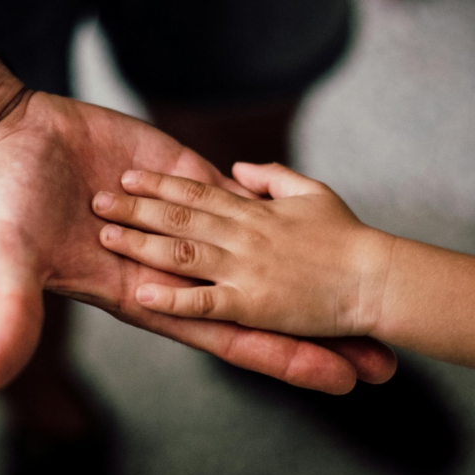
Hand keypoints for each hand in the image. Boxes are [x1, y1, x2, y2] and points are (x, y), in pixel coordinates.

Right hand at [0, 94, 396, 394]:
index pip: (229, 336)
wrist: (3, 142)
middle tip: (381, 359)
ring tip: (368, 290)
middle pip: (261, 305)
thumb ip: (8, 319)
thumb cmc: (0, 210)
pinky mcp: (184, 176)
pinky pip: (242, 198)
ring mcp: (185, 222)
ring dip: (311, 275)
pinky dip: (280, 209)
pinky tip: (324, 222)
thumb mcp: (5, 265)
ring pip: (263, 253)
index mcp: (146, 296)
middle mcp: (176, 268)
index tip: (338, 380)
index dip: (283, 359)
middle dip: (316, 333)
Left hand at [92, 162, 396, 339]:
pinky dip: (172, 298)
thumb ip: (273, 178)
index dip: (160, 184)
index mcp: (256, 211)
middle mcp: (243, 236)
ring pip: (182, 252)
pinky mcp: (252, 305)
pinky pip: (204, 302)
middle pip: (179, 217)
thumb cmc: (351, 238)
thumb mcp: (312, 193)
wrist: (378, 278)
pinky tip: (142, 293)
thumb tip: (238, 169)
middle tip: (97, 200)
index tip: (129, 175)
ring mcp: (245, 271)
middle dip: (135, 208)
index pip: (197, 192)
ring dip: (141, 243)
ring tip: (105, 235)